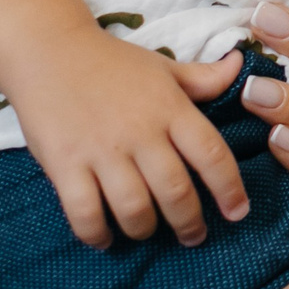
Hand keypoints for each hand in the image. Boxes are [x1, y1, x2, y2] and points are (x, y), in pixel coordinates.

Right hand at [11, 31, 249, 247]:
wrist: (48, 50)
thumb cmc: (111, 62)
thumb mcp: (163, 67)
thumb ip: (202, 78)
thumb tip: (239, 66)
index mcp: (169, 108)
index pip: (211, 154)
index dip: (230, 188)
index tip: (238, 212)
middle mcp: (140, 132)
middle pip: (175, 191)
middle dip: (189, 223)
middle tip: (194, 236)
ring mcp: (101, 150)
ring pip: (133, 208)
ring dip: (145, 230)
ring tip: (148, 232)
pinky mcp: (64, 164)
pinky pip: (85, 213)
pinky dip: (97, 234)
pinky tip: (104, 238)